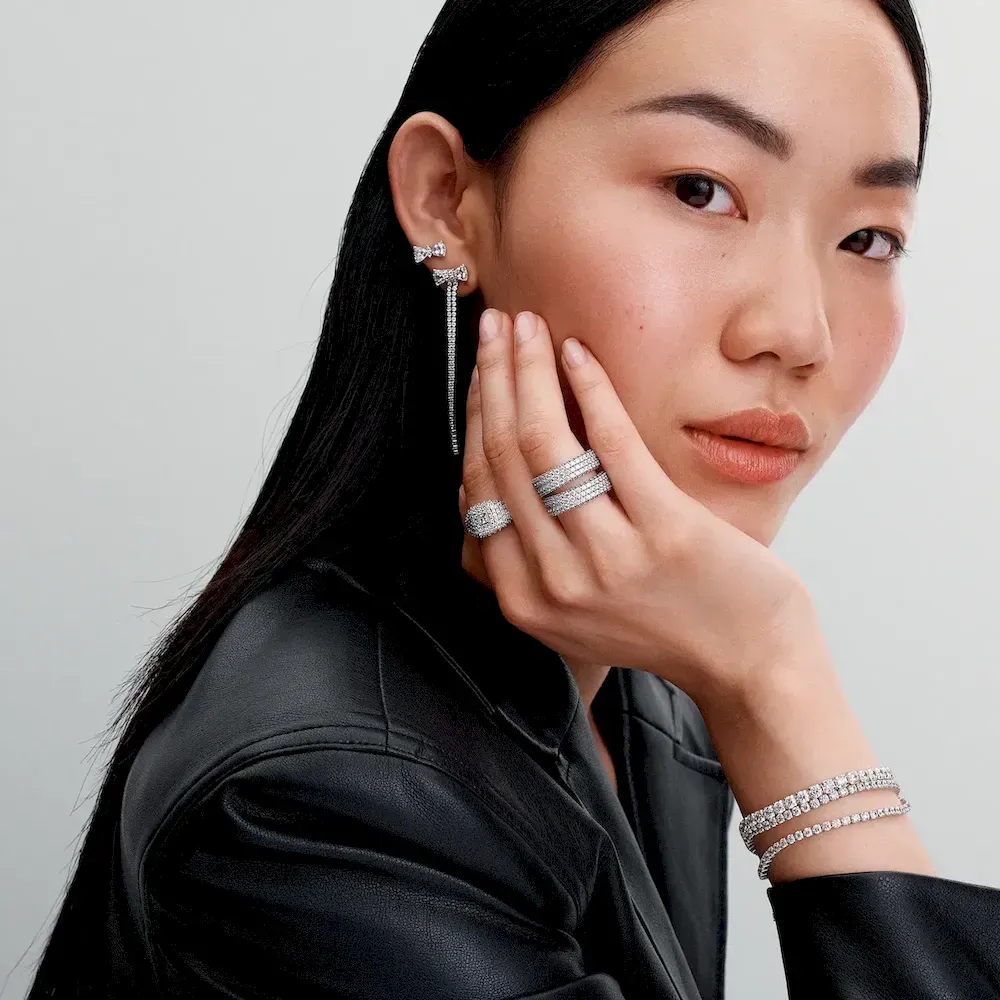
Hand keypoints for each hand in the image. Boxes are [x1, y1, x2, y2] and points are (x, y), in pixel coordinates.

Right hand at [460, 308, 820, 706]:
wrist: (750, 663)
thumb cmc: (664, 624)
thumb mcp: (573, 612)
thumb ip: (526, 559)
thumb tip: (484, 481)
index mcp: (525, 600)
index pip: (478, 489)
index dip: (474, 417)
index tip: (479, 370)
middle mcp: (556, 583)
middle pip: (504, 457)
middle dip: (492, 377)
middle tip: (496, 326)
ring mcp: (609, 559)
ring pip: (544, 443)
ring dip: (529, 370)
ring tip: (529, 325)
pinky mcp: (664, 531)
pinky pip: (612, 443)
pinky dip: (590, 388)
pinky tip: (579, 352)